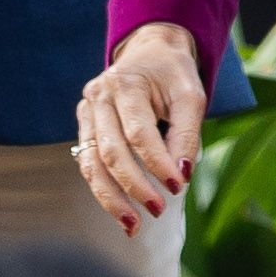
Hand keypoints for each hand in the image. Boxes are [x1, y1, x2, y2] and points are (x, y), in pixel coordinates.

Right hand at [76, 21, 206, 233]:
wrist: (148, 51)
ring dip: (111, 197)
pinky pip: (88, 163)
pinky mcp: (84, 126)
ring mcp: (86, 111)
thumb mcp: (191, 96)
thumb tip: (182, 175)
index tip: (178, 187)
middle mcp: (98, 96)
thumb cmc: (172, 75)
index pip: (138, 133)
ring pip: (91, 162)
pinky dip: (103, 190)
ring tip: (133, 225)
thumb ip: (187, 134)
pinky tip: (121, 211)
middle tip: (158, 210)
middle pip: (110, 151)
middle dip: (134, 185)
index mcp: (125, 83)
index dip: (157, 163)